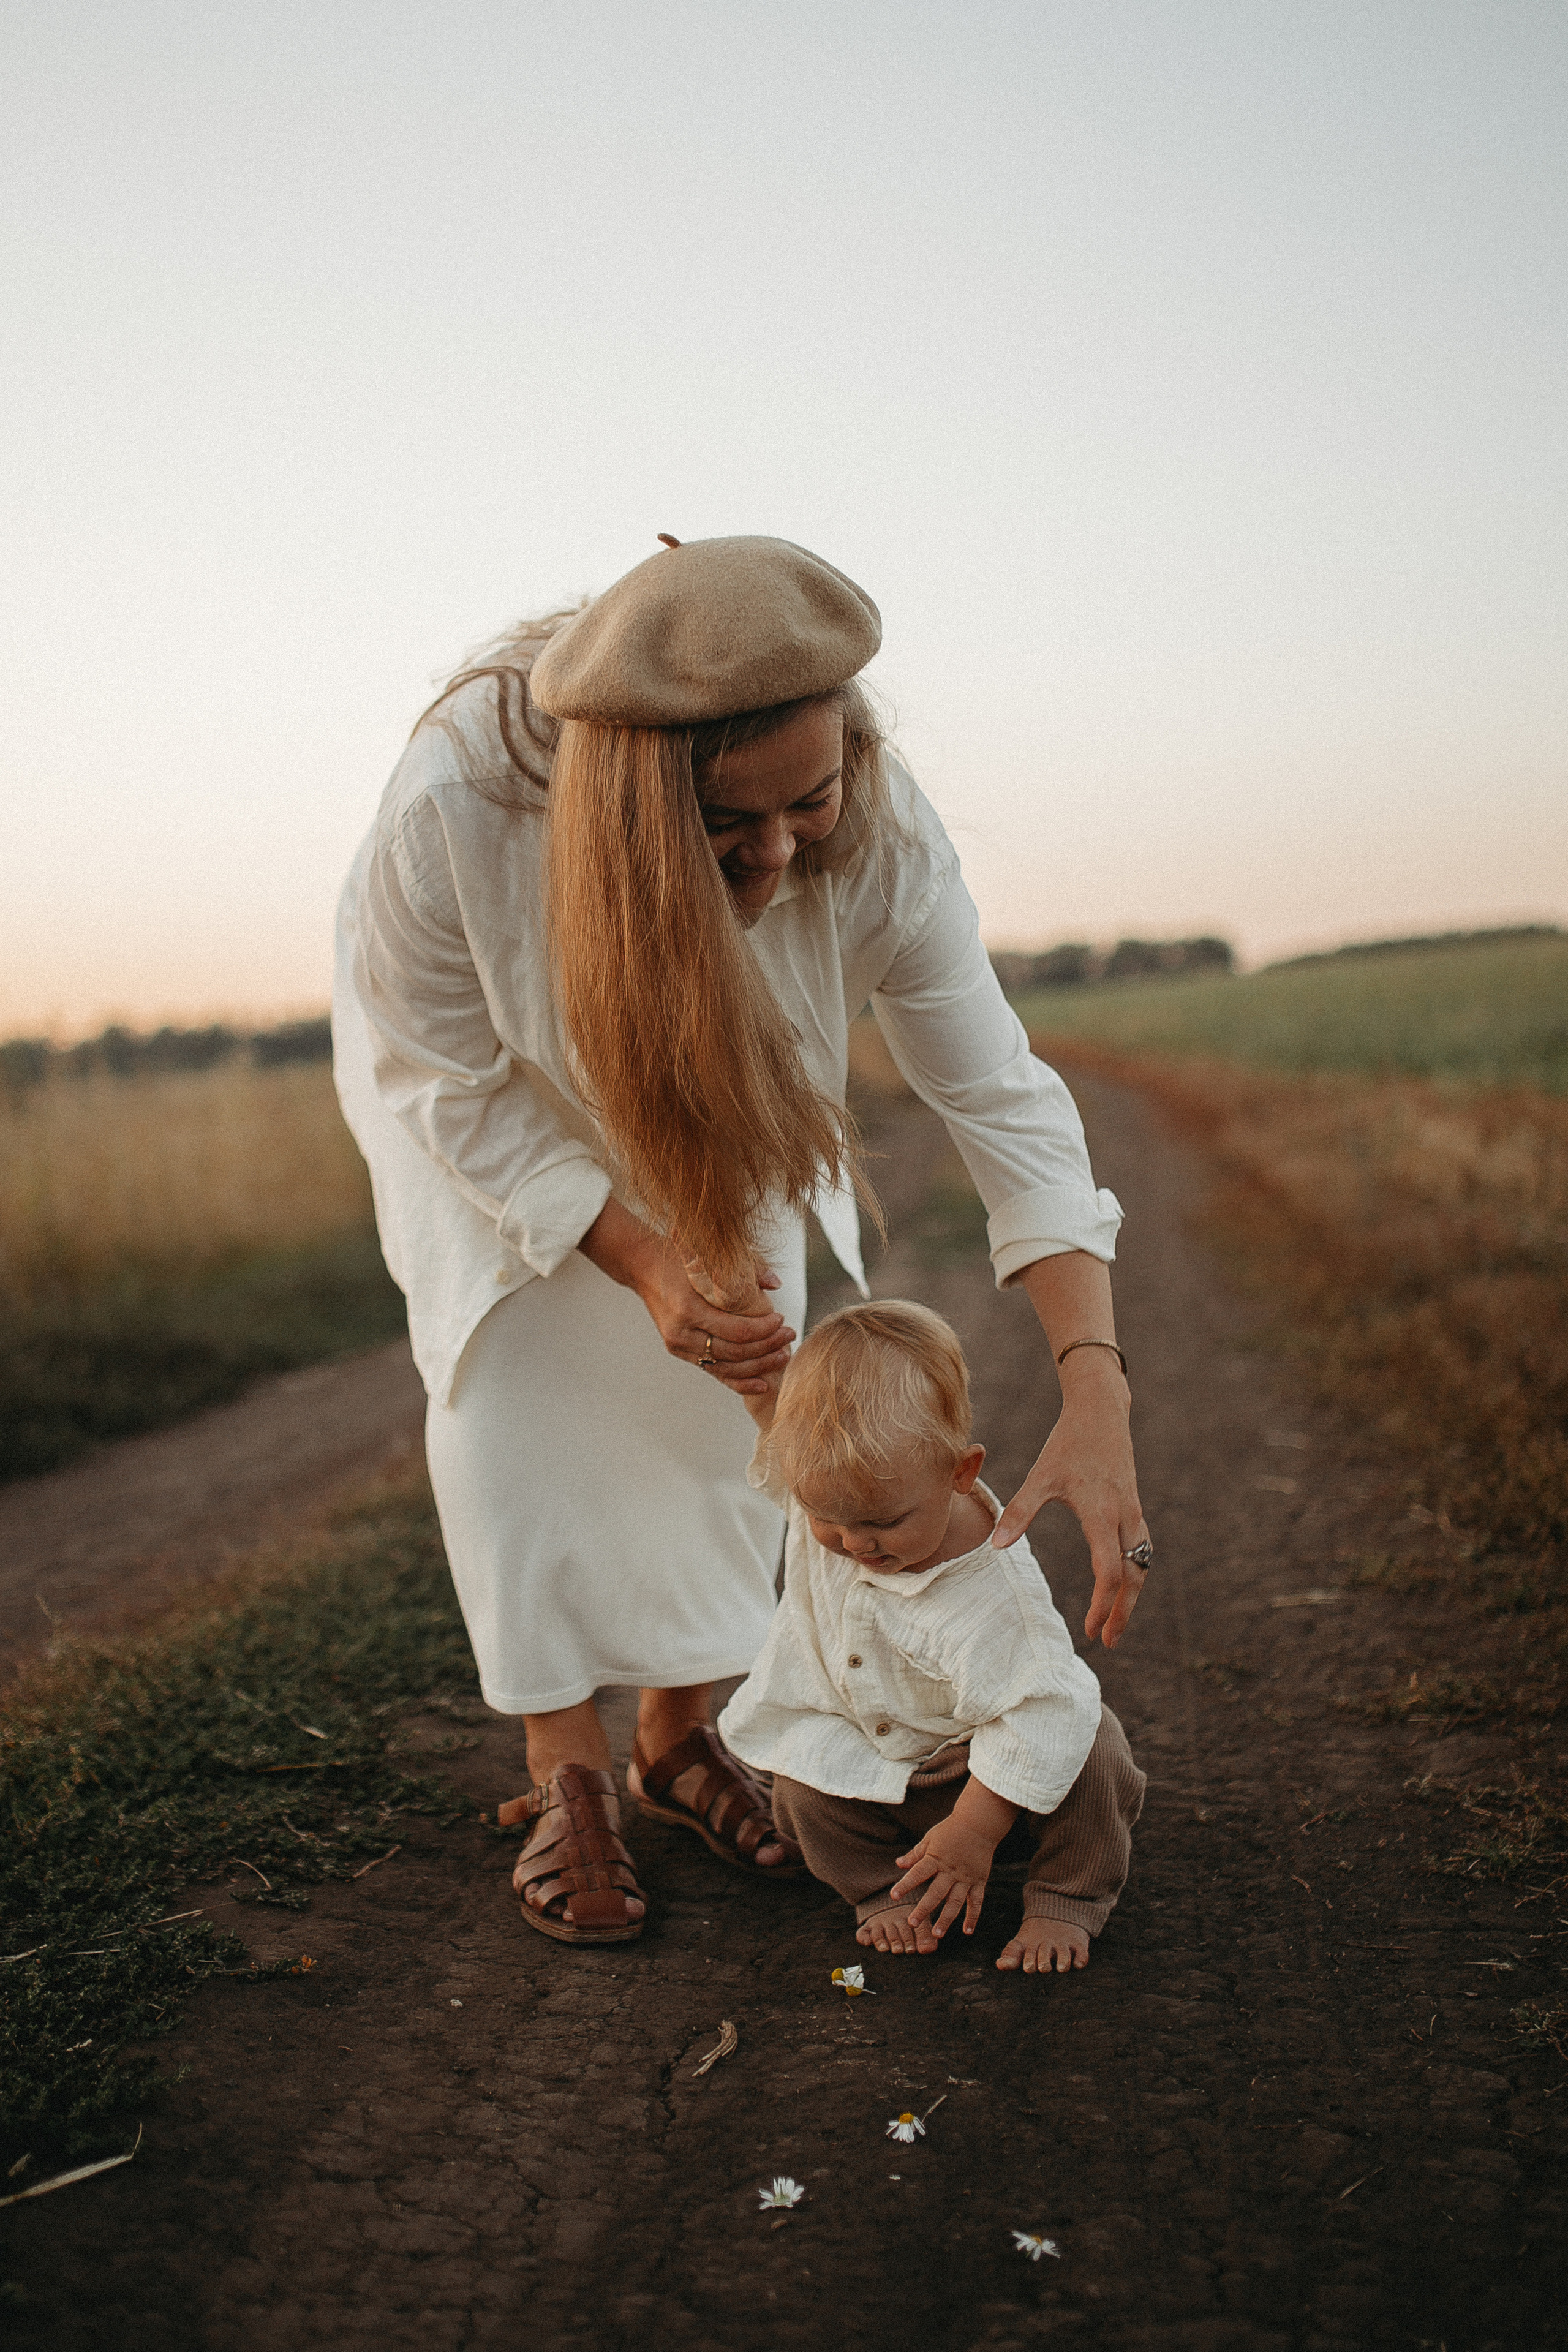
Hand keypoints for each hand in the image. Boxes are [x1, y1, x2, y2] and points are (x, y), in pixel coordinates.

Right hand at [578, 1201, 793, 1395]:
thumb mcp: (709, 1257)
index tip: (782, 1319)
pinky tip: (761, 1383)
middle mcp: (682, 1333)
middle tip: (789, 1336)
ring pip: (726, 1367)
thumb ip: (745, 1269)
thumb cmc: (680, 1258)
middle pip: (734, 1352)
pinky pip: (714, 1372)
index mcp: (688, 1308)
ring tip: (783, 1356)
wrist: (643, 1268)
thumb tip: (776, 1283)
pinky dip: (738, 1381)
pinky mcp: (680, 1352)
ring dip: (758, 1365)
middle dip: (766, 1347)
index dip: (764, 1329)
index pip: (736, 1330)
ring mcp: (679, 1346)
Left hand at [888, 1815, 997, 1938]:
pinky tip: (967, 1931)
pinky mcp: (979, 1881)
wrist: (979, 1823)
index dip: (905, 1885)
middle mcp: (951, 1871)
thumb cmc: (951, 1829)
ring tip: (936, 1934)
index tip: (893, 1895)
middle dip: (923, 1909)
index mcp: (936, 1859)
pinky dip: (973, 1916)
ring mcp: (966, 1878)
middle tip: (912, 1923)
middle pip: (935, 1893)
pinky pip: (976, 1901)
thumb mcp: (931, 1838)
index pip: (918, 1874)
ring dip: (946, 1919)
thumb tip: (899, 1864)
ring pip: (956, 1902)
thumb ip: (916, 1853)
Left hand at [991, 1356, 1148, 1649]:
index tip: (1090, 1631)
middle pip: (1134, 1577)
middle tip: (1109, 1642)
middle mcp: (1125, 1517)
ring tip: (1115, 1623)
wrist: (1101, 1410)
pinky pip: (1141, 1549)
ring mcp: (1134, 1512)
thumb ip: (1020, 1512)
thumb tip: (995, 1546)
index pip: (1110, 1573)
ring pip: (1142, 1564)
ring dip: (1132, 1596)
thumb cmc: (1068, 1442)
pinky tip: (1122, 1586)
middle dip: (1124, 1612)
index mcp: (1103, 1513)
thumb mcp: (1041, 1476)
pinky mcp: (1134, 1507)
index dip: (1103, 1606)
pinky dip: (1134, 1573)